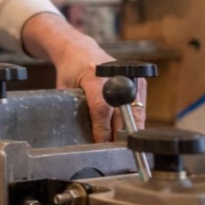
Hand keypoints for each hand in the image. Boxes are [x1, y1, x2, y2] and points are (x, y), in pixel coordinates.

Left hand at [22, 13, 146, 141]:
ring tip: (123, 147)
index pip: (101, 109)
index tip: (101, 145)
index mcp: (94, 77)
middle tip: (114, 153)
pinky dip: (135, 121)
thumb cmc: (71, 70)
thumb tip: (80, 136)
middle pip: (123, 113)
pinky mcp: (139, 80)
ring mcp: (130, 77)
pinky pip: (140, 107)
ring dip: (130, 131)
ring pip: (136, 112)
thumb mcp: (64, 89)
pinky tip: (129, 134)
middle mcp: (116, 75)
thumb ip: (72, 109)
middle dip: (119, 135)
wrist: (81, 51)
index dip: (102, 130)